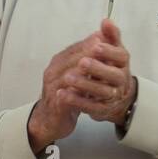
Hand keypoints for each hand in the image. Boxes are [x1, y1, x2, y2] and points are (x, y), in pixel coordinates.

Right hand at [28, 34, 98, 152]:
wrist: (49, 120)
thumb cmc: (65, 95)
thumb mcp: (75, 74)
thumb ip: (84, 58)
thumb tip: (99, 38)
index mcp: (58, 63)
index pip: (75, 48)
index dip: (90, 43)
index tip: (107, 38)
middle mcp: (53, 72)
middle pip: (72, 59)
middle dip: (90, 53)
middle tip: (108, 49)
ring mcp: (52, 87)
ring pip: (71, 75)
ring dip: (88, 71)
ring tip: (105, 67)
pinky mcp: (56, 104)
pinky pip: (69, 96)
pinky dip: (83, 93)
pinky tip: (96, 92)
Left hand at [62, 19, 134, 125]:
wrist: (116, 96)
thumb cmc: (111, 67)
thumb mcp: (112, 50)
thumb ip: (110, 36)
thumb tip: (106, 21)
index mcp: (123, 63)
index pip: (120, 56)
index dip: (108, 51)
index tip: (95, 46)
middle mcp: (121, 80)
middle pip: (113, 75)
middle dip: (97, 68)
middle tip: (81, 63)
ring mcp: (113, 96)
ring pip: (101, 92)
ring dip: (84, 84)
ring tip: (68, 78)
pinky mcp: (103, 109)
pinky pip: (91, 107)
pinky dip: (77, 101)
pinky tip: (63, 95)